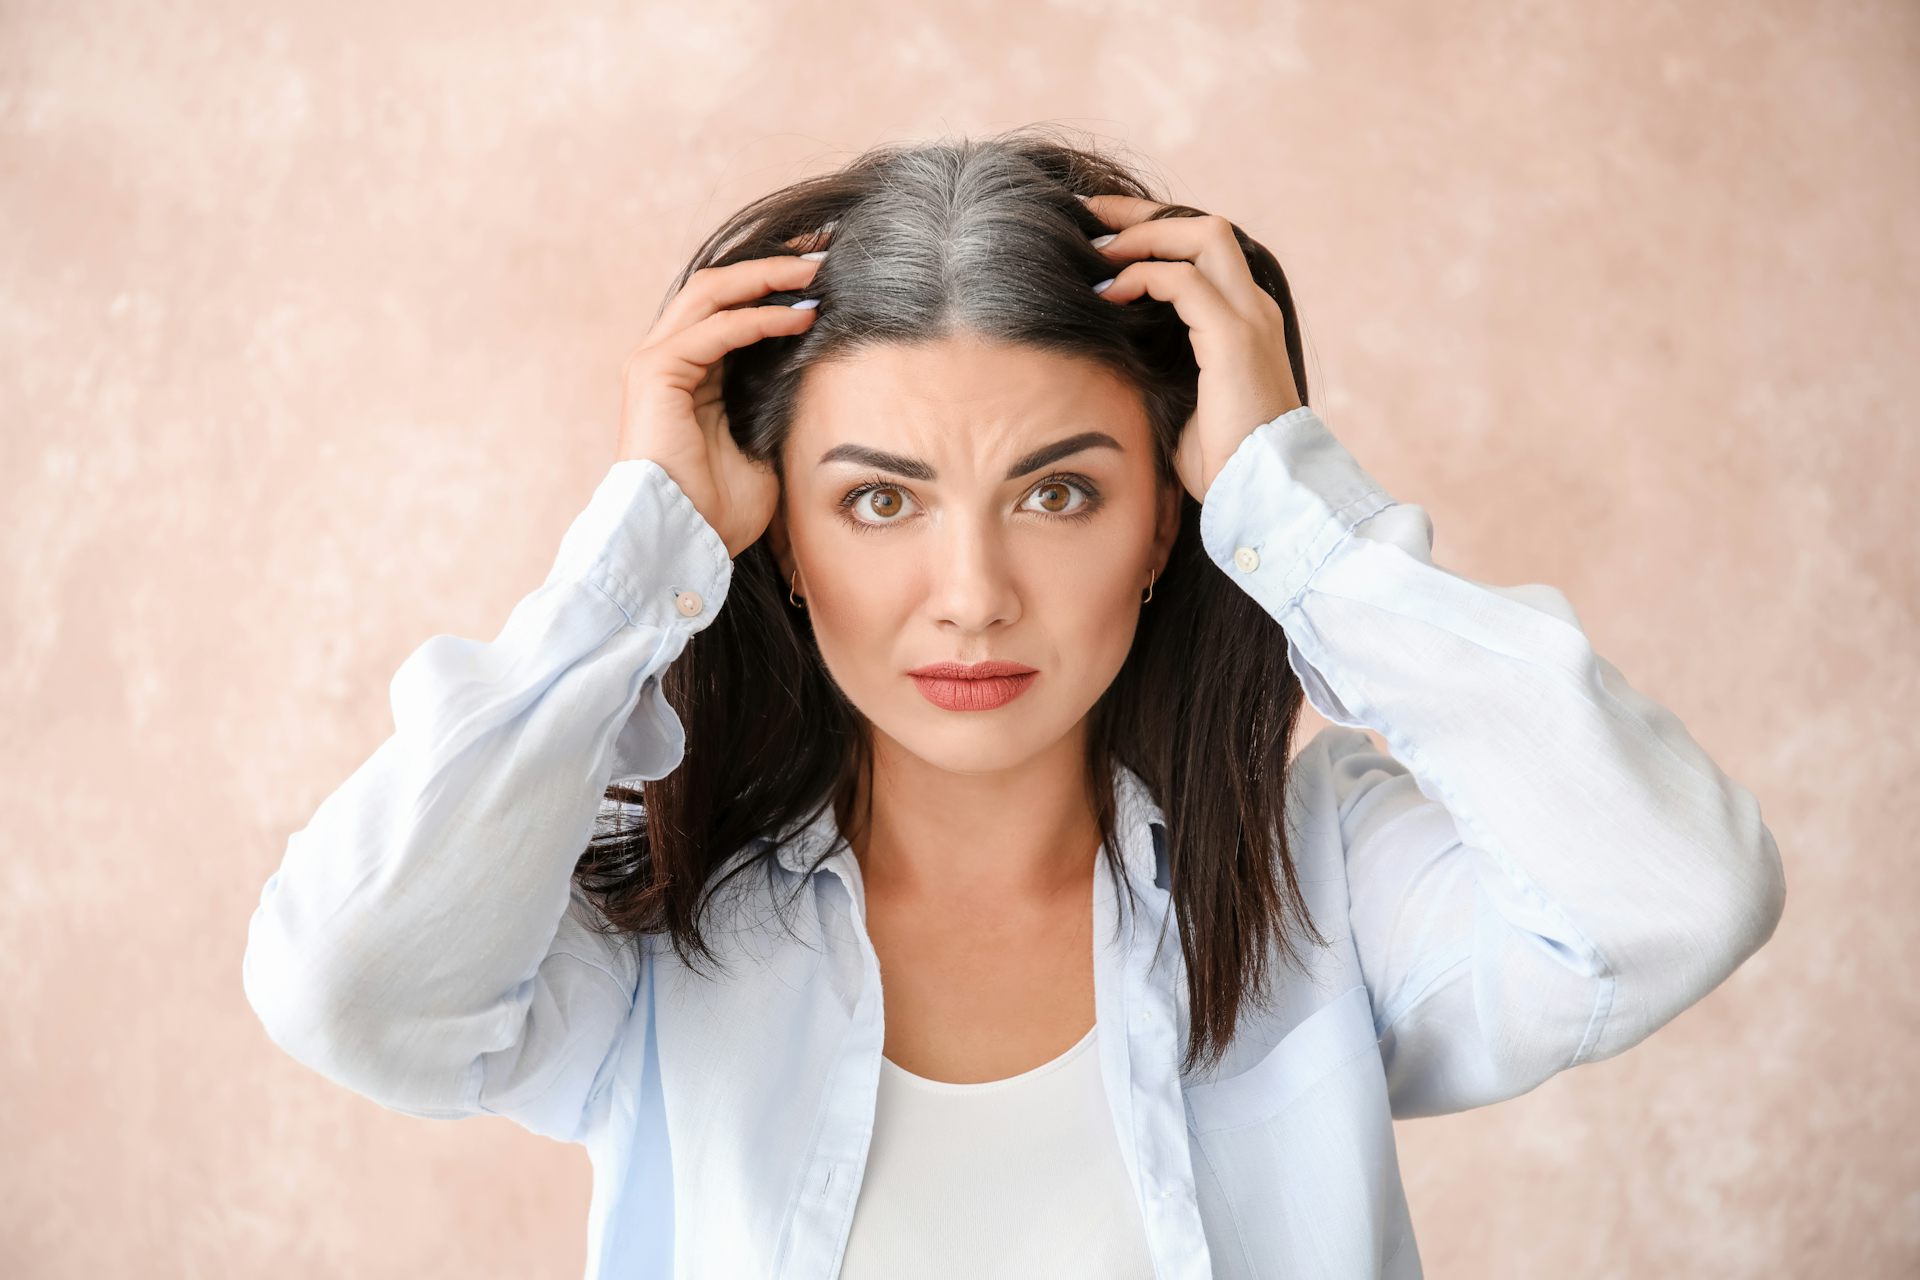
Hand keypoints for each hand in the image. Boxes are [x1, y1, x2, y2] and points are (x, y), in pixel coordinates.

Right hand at [616, 250, 823, 557]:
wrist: (681, 541)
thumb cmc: (719, 510)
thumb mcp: (764, 448)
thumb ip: (777, 407)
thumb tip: (818, 379)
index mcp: (690, 373)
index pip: (730, 307)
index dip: (773, 285)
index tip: (822, 273)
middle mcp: (667, 357)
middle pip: (719, 285)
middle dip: (772, 265)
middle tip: (824, 253)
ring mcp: (656, 361)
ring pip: (714, 292)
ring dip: (768, 277)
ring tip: (817, 273)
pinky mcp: (655, 371)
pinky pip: (716, 329)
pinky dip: (760, 318)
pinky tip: (801, 317)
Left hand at [1081, 195, 1303, 503]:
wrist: (1264, 492)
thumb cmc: (1223, 462)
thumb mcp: (1185, 401)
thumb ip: (1165, 365)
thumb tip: (1118, 354)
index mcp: (1247, 322)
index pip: (1205, 252)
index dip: (1156, 233)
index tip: (1103, 233)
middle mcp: (1255, 308)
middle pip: (1206, 227)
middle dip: (1145, 215)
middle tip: (1090, 216)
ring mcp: (1250, 318)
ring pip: (1202, 236)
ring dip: (1142, 236)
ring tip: (1095, 250)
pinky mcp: (1235, 337)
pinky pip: (1184, 281)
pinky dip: (1143, 276)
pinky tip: (1109, 293)